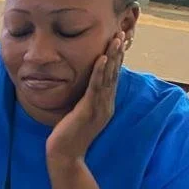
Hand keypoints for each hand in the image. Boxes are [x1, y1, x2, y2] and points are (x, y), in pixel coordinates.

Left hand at [46, 31, 125, 164]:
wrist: (65, 155)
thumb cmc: (68, 135)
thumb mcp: (79, 113)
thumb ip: (85, 100)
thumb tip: (84, 87)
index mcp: (105, 104)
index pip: (113, 76)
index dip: (116, 58)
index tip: (119, 41)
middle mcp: (106, 104)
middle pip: (115, 73)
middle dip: (118, 52)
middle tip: (123, 33)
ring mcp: (100, 108)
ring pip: (109, 77)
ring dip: (113, 57)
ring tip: (117, 39)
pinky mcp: (89, 110)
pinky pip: (96, 88)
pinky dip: (100, 72)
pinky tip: (102, 58)